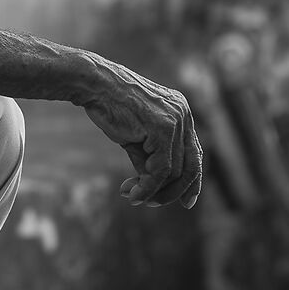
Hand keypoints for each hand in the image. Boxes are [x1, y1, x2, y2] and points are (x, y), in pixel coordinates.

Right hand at [80, 60, 204, 209]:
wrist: (94, 85)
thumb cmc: (110, 107)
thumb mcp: (135, 137)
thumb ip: (149, 160)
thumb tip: (152, 191)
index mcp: (180, 113)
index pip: (194, 154)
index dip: (193, 182)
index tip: (187, 203)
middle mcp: (183, 116)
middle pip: (191, 166)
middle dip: (174, 192)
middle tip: (150, 204)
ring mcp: (176, 121)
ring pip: (175, 172)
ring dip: (153, 192)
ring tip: (133, 197)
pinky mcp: (163, 129)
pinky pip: (161, 169)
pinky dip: (148, 187)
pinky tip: (132, 194)